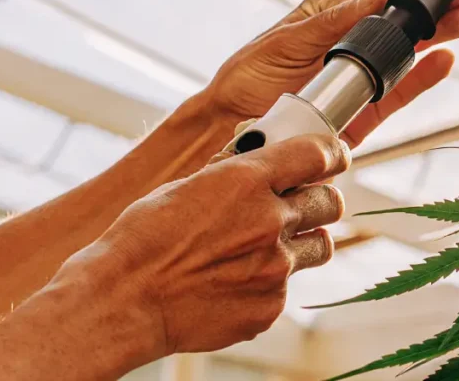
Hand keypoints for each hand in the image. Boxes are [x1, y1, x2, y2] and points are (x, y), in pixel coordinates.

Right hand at [56, 134, 349, 355]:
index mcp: (246, 180)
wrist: (124, 301)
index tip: (334, 156)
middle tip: (305, 202)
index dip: (332, 153)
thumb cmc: (142, 240)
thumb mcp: (184, 187)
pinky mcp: (271, 305)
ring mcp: (275, 267)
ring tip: (271, 245)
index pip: (318, 154)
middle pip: (331, 201)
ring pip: (320, 246)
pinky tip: (236, 281)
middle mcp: (270, 221)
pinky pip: (287, 286)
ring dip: (304, 240)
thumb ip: (229, 172)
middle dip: (320, 199)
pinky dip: (270, 281)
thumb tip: (254, 152)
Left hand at [200, 0, 458, 146]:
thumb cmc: (250, 76)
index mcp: (332, 11)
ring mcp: (362, 73)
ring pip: (412, 49)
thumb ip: (334, 20)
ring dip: (443, 33)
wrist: (233, 126)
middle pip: (407, 15)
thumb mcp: (287, 40)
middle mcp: (352, 39)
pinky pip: (401, 89)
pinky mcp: (365, 109)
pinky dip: (424, 76)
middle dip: (442, 0)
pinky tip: (447, 60)